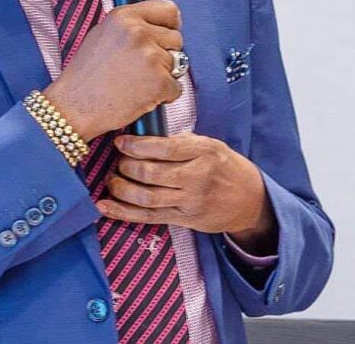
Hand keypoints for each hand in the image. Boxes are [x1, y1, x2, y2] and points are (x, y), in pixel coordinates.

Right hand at [42, 0, 183, 140]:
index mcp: (124, 16)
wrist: (75, 106)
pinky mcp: (159, 82)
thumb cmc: (85, 74)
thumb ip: (130, 26)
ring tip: (137, 83)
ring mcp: (150, 56)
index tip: (166, 35)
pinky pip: (176, 87)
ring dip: (164, 75)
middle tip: (142, 68)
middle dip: (165, 53)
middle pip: (176, 38)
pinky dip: (164, 96)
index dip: (171, 25)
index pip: (168, 10)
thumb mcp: (102, 34)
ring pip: (177, 63)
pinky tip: (141, 96)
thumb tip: (157, 26)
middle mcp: (139, 31)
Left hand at [96, 132, 277, 255]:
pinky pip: (148, 217)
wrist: (250, 201)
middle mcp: (197, 177)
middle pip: (152, 174)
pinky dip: (123, 213)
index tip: (120, 142)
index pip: (165, 149)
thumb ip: (181, 141)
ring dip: (122, 189)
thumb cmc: (225, 166)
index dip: (138, 146)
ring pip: (147, 197)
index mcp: (204, 152)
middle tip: (118, 161)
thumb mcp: (210, 144)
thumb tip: (144, 134)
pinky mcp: (183, 220)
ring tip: (111, 180)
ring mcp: (189, 201)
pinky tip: (104, 206)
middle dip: (127, 166)